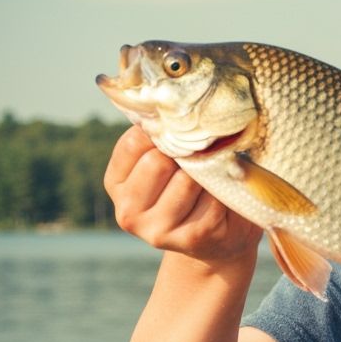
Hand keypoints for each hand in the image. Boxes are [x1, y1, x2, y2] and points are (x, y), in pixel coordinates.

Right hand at [104, 126, 260, 264]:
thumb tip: (171, 102)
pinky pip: (212, 198)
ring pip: (187, 180)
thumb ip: (161, 136)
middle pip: (157, 162)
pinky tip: (223, 193)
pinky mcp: (190, 239)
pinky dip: (224, 190)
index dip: (162, 131)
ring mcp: (157, 230)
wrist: (218, 237)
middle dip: (185, 152)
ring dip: (207, 171)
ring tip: (213, 173)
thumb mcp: (167, 160)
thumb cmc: (191, 185)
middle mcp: (128, 211)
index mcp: (117, 183)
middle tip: (202, 153)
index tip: (182, 131)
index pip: (133, 142)